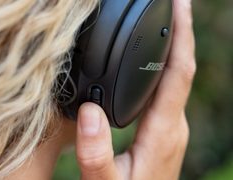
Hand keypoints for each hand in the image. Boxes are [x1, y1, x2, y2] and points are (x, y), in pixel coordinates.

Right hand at [75, 0, 195, 178]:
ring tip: (162, 24)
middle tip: (170, 5)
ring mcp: (170, 126)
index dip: (181, 36)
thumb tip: (88, 112)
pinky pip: (168, 88)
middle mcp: (173, 123)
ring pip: (176, 77)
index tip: (179, 6)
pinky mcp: (163, 130)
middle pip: (182, 68)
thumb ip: (95, 152)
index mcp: (163, 129)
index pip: (179, 71)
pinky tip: (151, 61)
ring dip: (172, 48)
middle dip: (179, 33)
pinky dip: (162, 67)